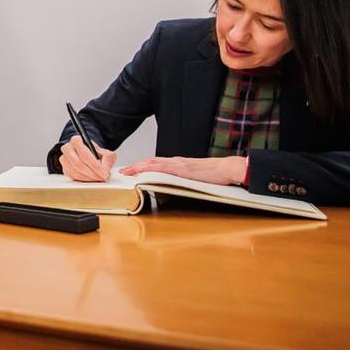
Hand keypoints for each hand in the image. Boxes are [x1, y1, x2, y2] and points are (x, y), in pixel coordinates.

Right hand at [58, 135, 115, 181]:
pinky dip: (84, 180)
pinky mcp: (64, 169)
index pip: (84, 154)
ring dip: (88, 178)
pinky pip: (73, 177)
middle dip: (92, 174)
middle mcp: (67, 149)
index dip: (95, 165)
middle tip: (102, 178)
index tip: (104, 173)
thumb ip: (108, 159)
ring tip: (98, 179)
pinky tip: (91, 179)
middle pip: (78, 164)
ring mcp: (64, 159)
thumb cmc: (94, 153)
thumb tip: (106, 170)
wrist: (87, 154)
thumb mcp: (105, 152)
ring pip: (75, 172)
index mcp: (76, 140)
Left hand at [120, 155, 247, 185]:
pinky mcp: (183, 169)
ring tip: (128, 171)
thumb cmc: (213, 175)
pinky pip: (164, 168)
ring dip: (139, 166)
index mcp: (177, 164)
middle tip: (122, 170)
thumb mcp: (192, 178)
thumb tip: (170, 188)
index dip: (141, 166)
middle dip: (135, 166)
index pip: (155, 163)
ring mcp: (178, 164)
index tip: (130, 170)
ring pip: (154, 163)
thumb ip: (181, 180)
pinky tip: (144, 171)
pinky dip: (152, 169)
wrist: (226, 168)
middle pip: (150, 162)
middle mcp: (175, 161)